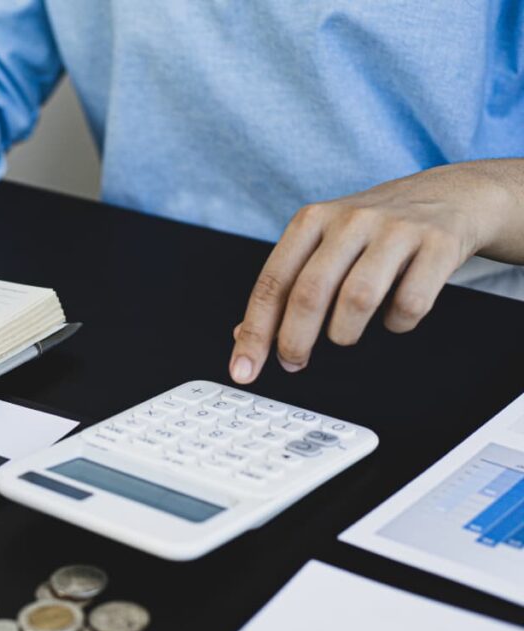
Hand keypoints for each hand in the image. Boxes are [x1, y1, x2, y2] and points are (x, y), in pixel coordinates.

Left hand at [229, 161, 520, 383]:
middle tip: (293, 362)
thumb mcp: (324, 244)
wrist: (452, 195)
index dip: (255, 331)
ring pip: (357, 299)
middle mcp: (350, 219)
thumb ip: (287, 285)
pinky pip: (409, 303)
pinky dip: (397, 324)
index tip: (244, 369)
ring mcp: (395, 229)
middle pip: (310, 292)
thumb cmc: (375, 230)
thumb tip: (245, 335)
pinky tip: (393, 317)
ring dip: (344, 333)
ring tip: (345, 337)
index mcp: (312, 220)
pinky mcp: (438, 244)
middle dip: (295, 340)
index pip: (272, 282)